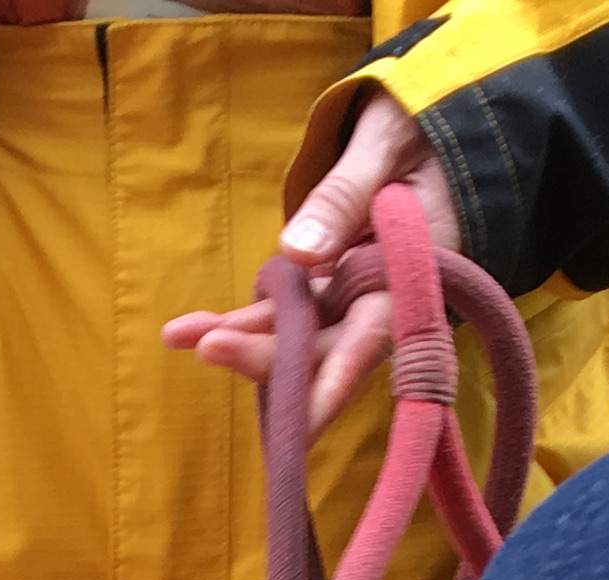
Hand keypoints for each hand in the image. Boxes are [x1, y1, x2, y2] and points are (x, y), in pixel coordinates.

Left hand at [157, 92, 453, 431]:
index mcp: (415, 272)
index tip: (303, 419)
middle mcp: (384, 299)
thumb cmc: (422, 133)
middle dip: (265, 357)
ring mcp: (353, 297)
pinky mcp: (329, 288)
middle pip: (326, 348)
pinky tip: (190, 328)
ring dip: (239, 340)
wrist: (431, 131)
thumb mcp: (384, 149)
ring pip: (296, 336)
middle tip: (210, 347)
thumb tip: (297, 253)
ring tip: (177, 335)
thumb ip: (345, 197)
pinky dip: (242, 320)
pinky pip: (285, 313)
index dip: (338, 378)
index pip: (376, 335)